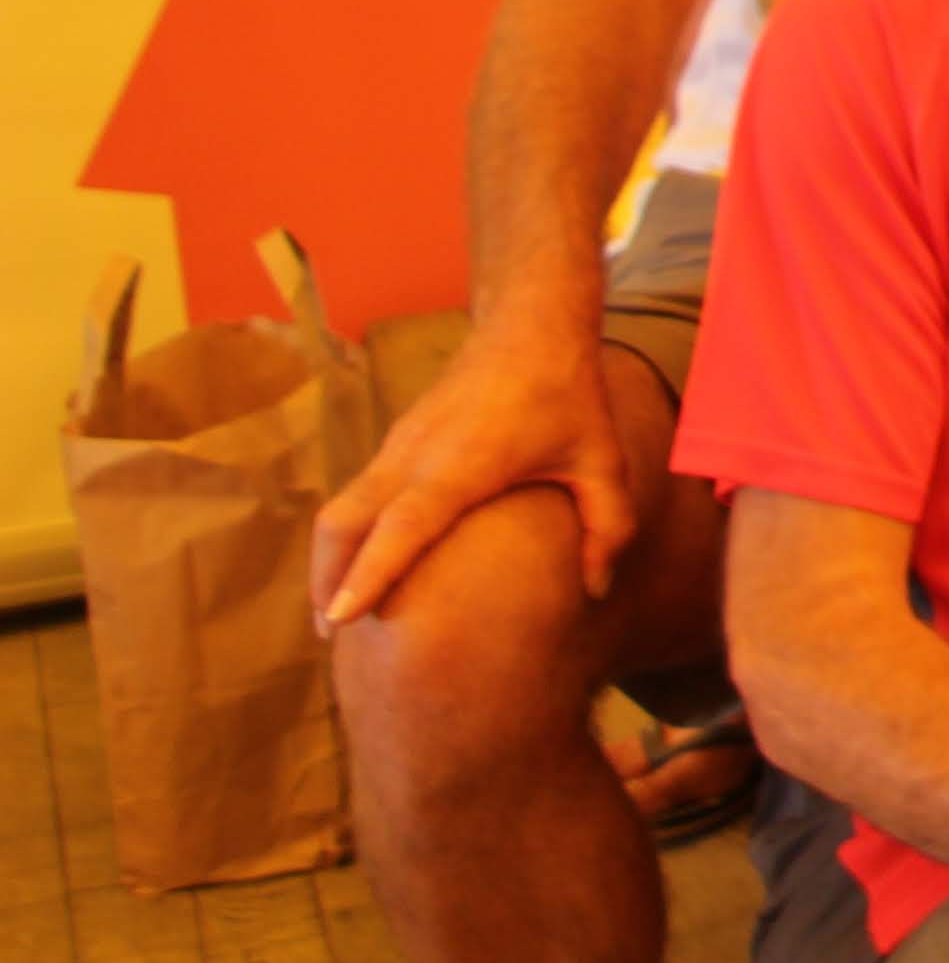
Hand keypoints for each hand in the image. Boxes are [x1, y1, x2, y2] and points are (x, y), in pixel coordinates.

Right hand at [313, 322, 640, 628]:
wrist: (530, 325)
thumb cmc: (568, 394)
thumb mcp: (601, 459)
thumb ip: (607, 525)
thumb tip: (597, 589)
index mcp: (463, 463)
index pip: (402, 524)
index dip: (369, 571)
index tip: (339, 617)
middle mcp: (415, 455)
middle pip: (345, 522)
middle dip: (328, 580)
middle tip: (329, 636)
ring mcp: (398, 445)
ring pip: (342, 509)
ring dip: (330, 559)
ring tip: (334, 613)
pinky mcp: (395, 441)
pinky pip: (356, 494)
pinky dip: (347, 534)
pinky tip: (361, 563)